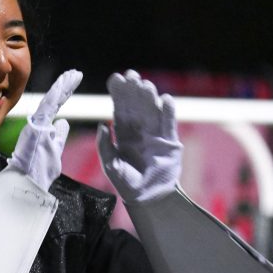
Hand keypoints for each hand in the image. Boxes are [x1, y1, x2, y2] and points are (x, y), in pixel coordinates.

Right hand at [8, 69, 82, 189]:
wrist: (27, 184)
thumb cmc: (38, 173)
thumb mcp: (55, 152)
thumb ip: (58, 137)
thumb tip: (63, 122)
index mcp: (43, 129)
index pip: (55, 108)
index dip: (64, 95)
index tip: (72, 83)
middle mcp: (39, 124)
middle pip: (54, 102)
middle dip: (65, 87)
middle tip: (76, 74)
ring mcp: (36, 125)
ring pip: (51, 101)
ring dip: (63, 86)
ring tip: (74, 74)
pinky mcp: (35, 127)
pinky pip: (47, 107)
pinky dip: (56, 94)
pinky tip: (64, 83)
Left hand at [96, 70, 181, 202]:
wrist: (147, 198)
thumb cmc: (126, 183)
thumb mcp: (110, 164)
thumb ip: (105, 146)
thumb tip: (102, 124)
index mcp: (123, 133)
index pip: (120, 108)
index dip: (119, 93)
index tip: (116, 79)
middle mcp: (139, 130)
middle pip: (137, 105)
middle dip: (134, 90)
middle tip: (131, 75)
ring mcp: (155, 134)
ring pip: (152, 110)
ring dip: (150, 97)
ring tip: (145, 85)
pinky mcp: (170, 142)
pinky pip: (169, 124)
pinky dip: (168, 111)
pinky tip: (165, 99)